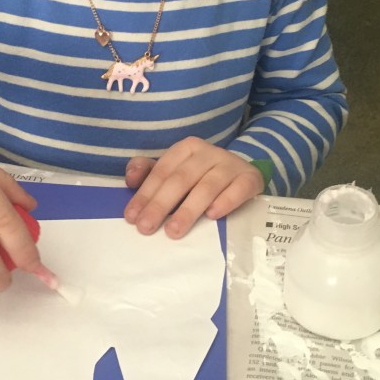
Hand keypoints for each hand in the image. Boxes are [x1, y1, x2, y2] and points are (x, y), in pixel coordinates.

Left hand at [123, 139, 263, 238]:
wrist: (244, 174)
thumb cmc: (202, 176)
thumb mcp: (177, 172)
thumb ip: (150, 173)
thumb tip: (130, 178)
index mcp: (186, 148)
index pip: (162, 172)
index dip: (145, 194)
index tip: (132, 217)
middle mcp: (208, 153)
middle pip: (181, 179)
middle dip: (161, 205)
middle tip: (146, 227)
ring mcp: (230, 164)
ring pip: (207, 186)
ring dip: (188, 210)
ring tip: (173, 231)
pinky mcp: (250, 178)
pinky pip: (238, 189)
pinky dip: (225, 202)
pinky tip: (213, 215)